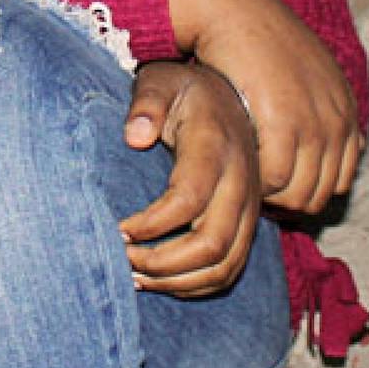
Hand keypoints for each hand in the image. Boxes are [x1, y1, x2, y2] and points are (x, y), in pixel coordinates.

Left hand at [116, 61, 260, 295]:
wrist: (226, 98)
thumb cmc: (183, 93)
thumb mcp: (160, 82)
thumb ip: (146, 103)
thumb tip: (134, 137)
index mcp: (215, 148)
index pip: (188, 199)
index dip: (151, 224)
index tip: (118, 228)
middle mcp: (240, 182)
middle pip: (212, 244)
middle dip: (162, 263)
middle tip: (124, 260)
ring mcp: (250, 207)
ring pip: (225, 266)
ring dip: (178, 281)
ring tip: (136, 277)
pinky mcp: (248, 224)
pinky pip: (230, 269)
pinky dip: (196, 285)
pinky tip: (162, 279)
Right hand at [160, 0, 361, 212]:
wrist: (235, 11)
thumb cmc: (262, 44)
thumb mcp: (312, 75)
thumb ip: (334, 112)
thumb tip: (361, 146)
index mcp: (347, 110)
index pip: (340, 180)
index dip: (305, 190)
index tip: (273, 186)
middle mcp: (339, 120)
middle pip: (319, 193)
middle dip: (286, 201)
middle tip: (252, 191)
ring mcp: (316, 122)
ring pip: (298, 193)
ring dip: (270, 197)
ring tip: (243, 183)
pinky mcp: (286, 121)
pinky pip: (275, 178)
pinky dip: (255, 183)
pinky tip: (236, 169)